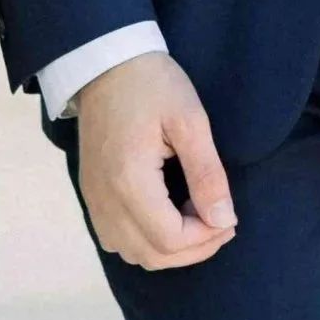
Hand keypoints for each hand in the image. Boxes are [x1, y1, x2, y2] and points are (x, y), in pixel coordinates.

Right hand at [73, 50, 237, 271]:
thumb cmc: (151, 84)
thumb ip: (207, 174)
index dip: (206, 237)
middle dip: (194, 249)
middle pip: (152, 255)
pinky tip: (167, 216)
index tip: (228, 215)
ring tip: (196, 218)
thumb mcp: (190, 120)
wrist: (104, 63)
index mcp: (129, 180)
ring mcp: (93, 199)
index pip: (170, 239)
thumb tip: (223, 220)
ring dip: (169, 248)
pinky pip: (116, 239)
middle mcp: (105, 200)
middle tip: (221, 221)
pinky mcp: (91, 194)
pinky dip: (146, 241)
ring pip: (132, 253)